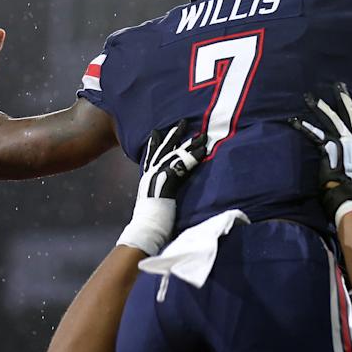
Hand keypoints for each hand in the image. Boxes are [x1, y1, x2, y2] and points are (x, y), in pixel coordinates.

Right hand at [117, 121, 206, 255]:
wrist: (146, 229)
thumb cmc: (151, 222)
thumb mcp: (154, 202)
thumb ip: (159, 194)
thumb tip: (163, 194)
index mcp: (147, 177)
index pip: (151, 155)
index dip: (155, 142)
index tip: (158, 131)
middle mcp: (151, 174)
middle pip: (164, 148)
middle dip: (174, 134)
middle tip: (183, 122)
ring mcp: (158, 177)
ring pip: (176, 154)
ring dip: (190, 143)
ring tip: (202, 133)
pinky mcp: (167, 183)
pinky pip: (183, 166)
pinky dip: (194, 158)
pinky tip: (204, 150)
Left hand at [290, 83, 351, 219]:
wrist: (348, 193)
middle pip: (347, 115)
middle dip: (342, 98)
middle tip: (338, 85)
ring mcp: (340, 141)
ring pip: (329, 119)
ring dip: (318, 107)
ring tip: (309, 97)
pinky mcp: (327, 147)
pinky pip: (313, 134)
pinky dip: (303, 127)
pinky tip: (294, 120)